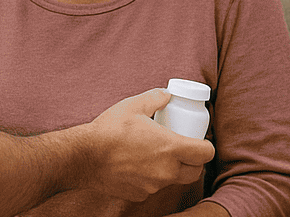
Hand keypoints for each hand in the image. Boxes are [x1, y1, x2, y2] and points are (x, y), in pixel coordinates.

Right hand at [80, 88, 215, 201]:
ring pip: (173, 180)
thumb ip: (155, 98)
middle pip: (195, 172)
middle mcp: (166, 171)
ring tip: (156, 154)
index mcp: (170, 148)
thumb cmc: (109, 130)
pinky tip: (138, 165)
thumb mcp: (133, 105)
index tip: (199, 140)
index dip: (205, 146)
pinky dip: (151, 178)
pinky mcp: (139, 194)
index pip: (205, 154)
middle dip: (194, 162)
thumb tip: (167, 94)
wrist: (83, 157)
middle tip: (183, 149)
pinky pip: (153, 187)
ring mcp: (153, 186)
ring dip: (171, 169)